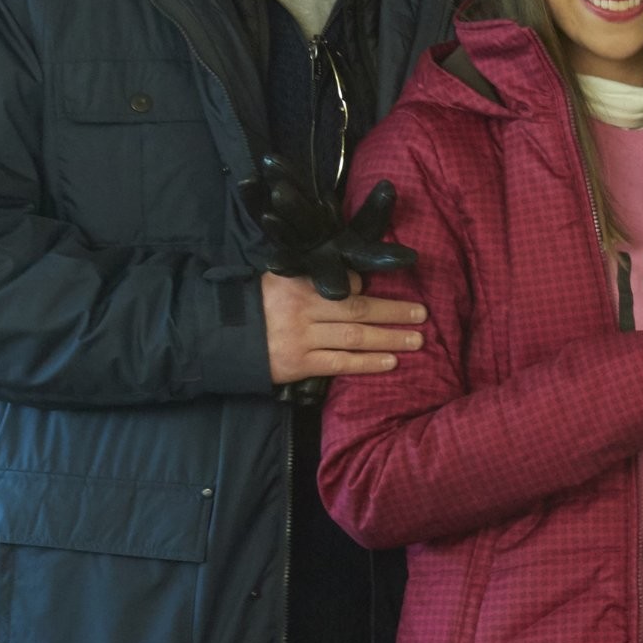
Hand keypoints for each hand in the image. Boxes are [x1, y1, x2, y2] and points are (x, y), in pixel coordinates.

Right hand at [264, 271, 425, 382]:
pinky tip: (391, 361)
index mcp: (299, 284)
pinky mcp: (299, 364)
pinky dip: (367, 362)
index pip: (342, 285)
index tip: (384, 294)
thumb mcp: (279, 280)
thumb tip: (355, 282)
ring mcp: (302, 338)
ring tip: (416, 339)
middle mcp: (303, 309)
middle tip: (421, 314)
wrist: (220, 338)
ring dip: (389, 338)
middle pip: (357, 309)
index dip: (364, 290)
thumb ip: (312, 278)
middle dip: (393, 312)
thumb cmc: (254, 307)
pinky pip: (340, 363)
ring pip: (354, 336)